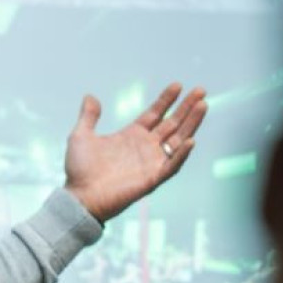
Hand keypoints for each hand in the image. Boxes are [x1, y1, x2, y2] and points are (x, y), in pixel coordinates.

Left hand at [62, 82, 206, 222]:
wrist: (80, 197)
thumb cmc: (79, 170)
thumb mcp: (81, 137)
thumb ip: (88, 117)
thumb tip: (90, 96)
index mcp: (132, 135)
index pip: (155, 113)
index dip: (166, 99)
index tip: (178, 85)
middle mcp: (145, 147)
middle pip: (173, 123)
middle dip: (187, 107)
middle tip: (201, 90)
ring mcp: (151, 162)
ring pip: (178, 140)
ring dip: (192, 124)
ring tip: (203, 105)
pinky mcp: (152, 178)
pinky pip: (171, 166)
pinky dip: (181, 155)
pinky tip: (190, 140)